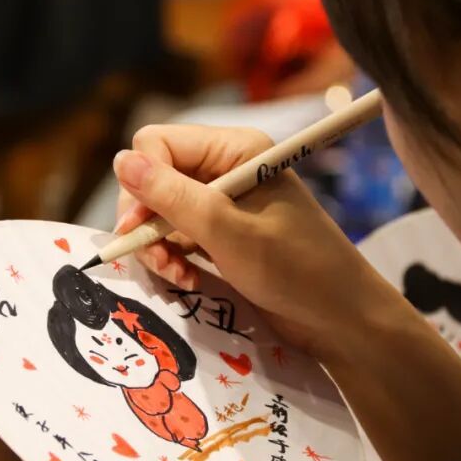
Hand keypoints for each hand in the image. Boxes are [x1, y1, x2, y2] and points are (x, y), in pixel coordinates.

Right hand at [113, 124, 399, 361]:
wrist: (340, 318)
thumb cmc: (295, 269)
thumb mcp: (228, 233)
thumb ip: (173, 198)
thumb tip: (120, 160)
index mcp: (233, 148)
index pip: (156, 143)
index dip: (141, 183)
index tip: (138, 228)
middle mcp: (224, 167)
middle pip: (153, 177)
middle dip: (146, 220)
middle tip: (155, 259)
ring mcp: (222, 202)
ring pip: (159, 211)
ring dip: (157, 246)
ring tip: (176, 276)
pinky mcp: (220, 233)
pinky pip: (176, 235)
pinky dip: (173, 258)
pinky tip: (186, 280)